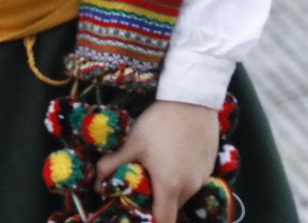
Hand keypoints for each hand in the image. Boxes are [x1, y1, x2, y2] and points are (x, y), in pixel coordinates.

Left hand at [97, 100, 220, 222]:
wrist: (193, 97)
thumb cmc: (161, 121)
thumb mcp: (132, 143)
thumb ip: (112, 166)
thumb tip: (97, 184)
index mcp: (170, 186)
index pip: (163, 221)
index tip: (139, 214)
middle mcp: (190, 186)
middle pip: (172, 208)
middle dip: (157, 203)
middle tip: (143, 185)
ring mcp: (203, 176)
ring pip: (184, 194)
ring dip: (171, 189)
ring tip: (159, 167)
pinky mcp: (210, 165)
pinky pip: (194, 180)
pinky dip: (183, 177)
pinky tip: (175, 157)